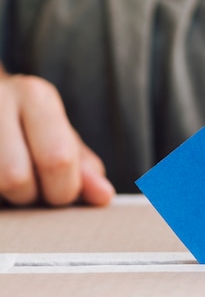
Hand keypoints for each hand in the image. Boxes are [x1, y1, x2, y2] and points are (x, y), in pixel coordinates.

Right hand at [0, 69, 114, 205]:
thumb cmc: (26, 122)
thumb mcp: (59, 135)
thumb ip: (83, 167)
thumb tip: (103, 196)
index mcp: (36, 97)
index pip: (58, 159)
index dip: (64, 189)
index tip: (62, 190)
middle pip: (15, 178)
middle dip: (30, 196)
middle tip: (32, 189)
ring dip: (5, 199)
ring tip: (9, 183)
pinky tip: (2, 188)